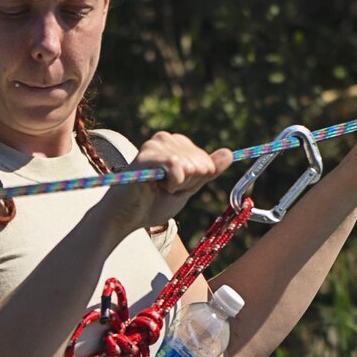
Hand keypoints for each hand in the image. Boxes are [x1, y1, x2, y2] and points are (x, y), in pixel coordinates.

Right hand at [109, 131, 232, 234]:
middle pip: (202, 164)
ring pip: (192, 166)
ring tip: (156, 187)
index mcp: (177, 144)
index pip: (207, 163)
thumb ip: (208, 171)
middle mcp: (166, 139)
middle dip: (188, 183)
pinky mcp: (148, 154)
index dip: (194, 181)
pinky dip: (172, 183)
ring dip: (178, 185)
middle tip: (164, 188)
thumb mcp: (189, 187)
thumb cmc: (153, 203)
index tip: (174, 186)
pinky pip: (178, 167)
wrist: (126, 217)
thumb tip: (230, 153)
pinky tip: (155, 185)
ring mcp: (156, 144)